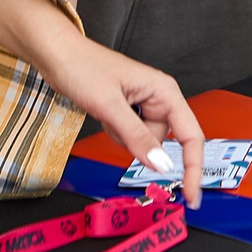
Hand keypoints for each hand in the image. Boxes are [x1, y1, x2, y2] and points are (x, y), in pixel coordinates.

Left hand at [33, 32, 207, 206]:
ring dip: (123, 137)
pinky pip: (129, 136)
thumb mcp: (110, 106)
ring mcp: (143, 105)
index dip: (194, 168)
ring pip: (144, 142)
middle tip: (115, 125)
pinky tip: (104, 114)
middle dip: (139, 143)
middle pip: (163, 141)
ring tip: (106, 113)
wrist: (57, 55)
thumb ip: (138, 137)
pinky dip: (116, 133)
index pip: (191, 136)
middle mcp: (159, 98)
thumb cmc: (83, 66)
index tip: (191, 196)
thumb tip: (162, 165)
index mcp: (165, 91)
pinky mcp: (128, 111)